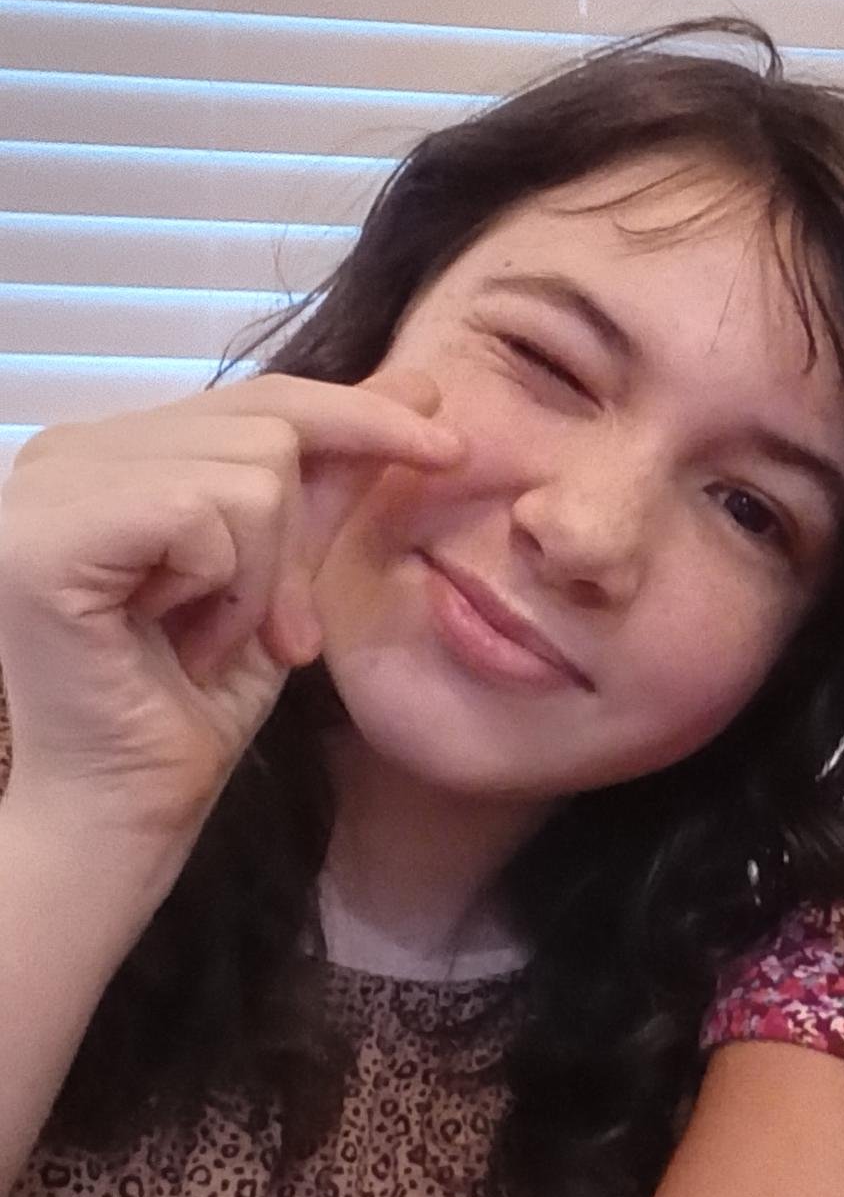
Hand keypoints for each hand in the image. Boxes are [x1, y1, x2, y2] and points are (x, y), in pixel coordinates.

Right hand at [0, 370, 460, 842]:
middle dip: (296, 545)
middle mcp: (64, 449)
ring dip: (259, 577)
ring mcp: (43, 486)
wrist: (134, 806)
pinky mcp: (45, 535)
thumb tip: (419, 390)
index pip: (261, 397)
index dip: (361, 416)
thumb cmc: (196, 702)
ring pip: (249, 470)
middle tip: (272, 632)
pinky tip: (184, 637)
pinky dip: (225, 583)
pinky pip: (202, 508)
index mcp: (111, 449)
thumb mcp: (283, 571)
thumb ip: (330, 480)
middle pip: (266, 425)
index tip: (446, 442)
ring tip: (209, 639)